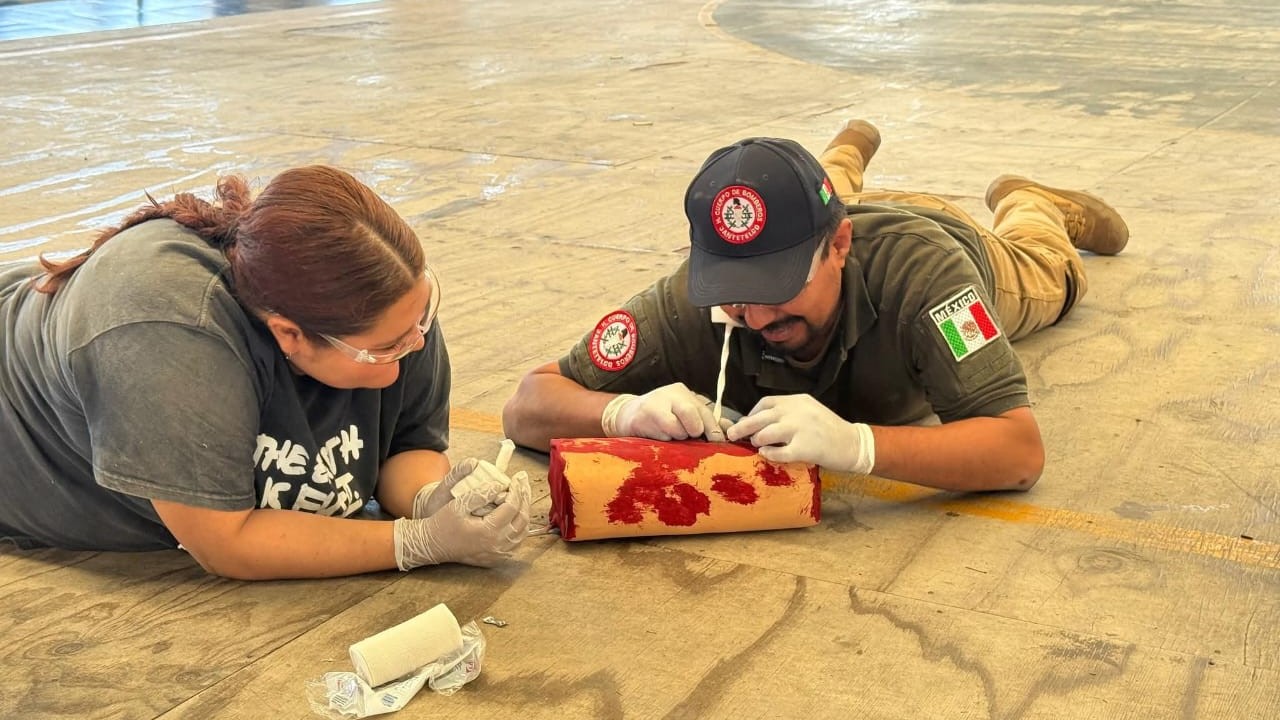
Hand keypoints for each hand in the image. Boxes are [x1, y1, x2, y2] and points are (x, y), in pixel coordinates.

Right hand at [393, 469, 531, 568]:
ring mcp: (498, 554)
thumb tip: (500, 485)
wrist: (432, 545)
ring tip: (522, 495)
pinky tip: (516, 514)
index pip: (512, 506)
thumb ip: (481, 494)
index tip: (516, 477)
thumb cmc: (443, 523)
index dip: (517, 489)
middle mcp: (496, 545)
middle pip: (522, 518)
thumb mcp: (459, 504)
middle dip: (525, 497)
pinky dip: (520, 526)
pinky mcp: (496, 558)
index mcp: (488, 531)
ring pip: (522, 532)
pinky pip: (516, 542)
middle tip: (523, 481)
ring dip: (525, 512)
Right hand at [601, 382, 734, 441]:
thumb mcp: (682, 414)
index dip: (713, 429)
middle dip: (694, 431)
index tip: (718, 442)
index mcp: (682, 393)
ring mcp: (655, 404)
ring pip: (678, 428)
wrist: (625, 415)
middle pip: (692, 414)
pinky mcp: (643, 417)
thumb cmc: (659, 417)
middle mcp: (670, 394)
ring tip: (670, 434)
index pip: (705, 411)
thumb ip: (706, 421)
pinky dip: (664, 440)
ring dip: (677, 437)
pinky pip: (662, 435)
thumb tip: (730, 429)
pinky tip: (658, 435)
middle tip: (689, 436)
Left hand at [726, 394, 875, 473]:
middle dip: (742, 427)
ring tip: (757, 445)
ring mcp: (801, 429)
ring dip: (757, 440)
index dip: (752, 413)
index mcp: (798, 400)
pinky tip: (766, 454)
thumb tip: (758, 422)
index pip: (766, 403)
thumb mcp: (809, 412)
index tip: (746, 422)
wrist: (854, 444)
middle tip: (731, 435)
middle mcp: (797, 412)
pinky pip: (778, 452)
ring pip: (765, 434)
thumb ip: (787, 413)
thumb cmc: (829, 430)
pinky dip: (769, 454)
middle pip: (760, 418)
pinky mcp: (805, 448)